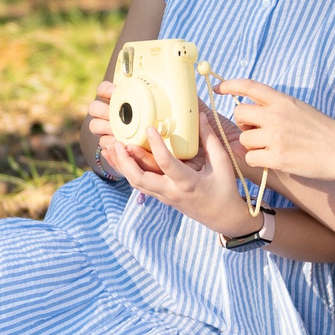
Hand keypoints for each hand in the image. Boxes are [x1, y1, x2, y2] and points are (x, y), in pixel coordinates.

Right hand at [86, 79, 161, 175]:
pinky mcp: (109, 144)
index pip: (103, 90)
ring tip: (116, 131)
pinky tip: (116, 144)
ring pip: (95, 125)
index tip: (113, 91)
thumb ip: (155, 104)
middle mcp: (108, 113)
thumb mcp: (158, 113)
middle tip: (113, 114)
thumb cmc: (157, 127)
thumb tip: (166, 95)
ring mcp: (106, 129)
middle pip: (94, 107)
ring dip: (103, 127)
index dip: (105, 89)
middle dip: (102, 110)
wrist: (157, 151)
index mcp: (117, 101)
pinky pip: (102, 143)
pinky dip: (108, 143)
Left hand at [111, 122, 257, 236]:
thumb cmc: (224, 189)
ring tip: (110, 146)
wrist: (222, 217)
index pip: (167, 164)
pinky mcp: (160, 196)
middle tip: (117, 142)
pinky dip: (127, 171)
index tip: (149, 128)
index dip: (156, 145)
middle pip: (140, 179)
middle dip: (125, 161)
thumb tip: (200, 116)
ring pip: (135, 183)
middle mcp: (171, 191)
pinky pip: (139, 184)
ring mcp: (164, 196)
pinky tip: (118, 157)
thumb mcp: (221, 164)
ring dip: (121, 165)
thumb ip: (210, 139)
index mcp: (187, 183)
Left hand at [221, 79, 334, 182]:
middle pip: (239, 114)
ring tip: (271, 147)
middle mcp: (277, 116)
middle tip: (256, 131)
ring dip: (252, 145)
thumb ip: (277, 107)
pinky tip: (272, 160)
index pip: (249, 86)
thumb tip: (251, 109)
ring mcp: (276, 137)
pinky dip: (257, 161)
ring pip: (243, 139)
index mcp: (283, 101)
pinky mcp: (277, 158)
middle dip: (243, 124)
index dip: (230, 85)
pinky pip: (250, 158)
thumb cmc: (323, 131)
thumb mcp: (300, 108)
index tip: (218, 88)